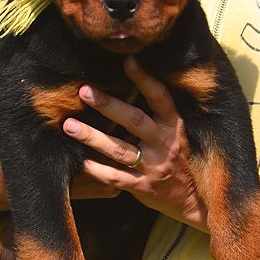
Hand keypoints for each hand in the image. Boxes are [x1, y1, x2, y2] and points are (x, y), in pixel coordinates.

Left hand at [64, 56, 207, 229]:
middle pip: (134, 120)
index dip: (145, 79)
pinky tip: (79, 160)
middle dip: (108, 105)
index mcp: (173, 126)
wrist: (190, 199)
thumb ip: (153, 114)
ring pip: (120, 149)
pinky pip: (115, 178)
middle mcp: (164, 144)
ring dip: (93, 137)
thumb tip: (122, 84)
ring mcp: (153, 167)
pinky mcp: (142, 187)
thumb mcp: (174, 133)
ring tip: (69, 126)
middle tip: (84, 91)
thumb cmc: (176, 158)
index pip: (160, 98)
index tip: (127, 60)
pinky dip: (96, 170)